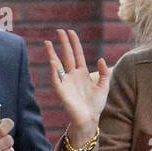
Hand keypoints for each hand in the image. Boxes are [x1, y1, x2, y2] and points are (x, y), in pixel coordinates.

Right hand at [45, 29, 109, 146]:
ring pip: (58, 64)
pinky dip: (54, 70)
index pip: (77, 54)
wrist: (89, 119)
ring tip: (47, 43)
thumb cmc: (96, 104)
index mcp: (82, 72)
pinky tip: (53, 61)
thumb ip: (104, 72)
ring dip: (52, 54)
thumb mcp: (104, 86)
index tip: (70, 32)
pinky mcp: (62, 91)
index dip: (74, 43)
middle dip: (63, 43)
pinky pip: (56, 78)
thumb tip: (101, 59)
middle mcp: (72, 75)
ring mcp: (66, 82)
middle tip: (59, 30)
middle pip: (67, 55)